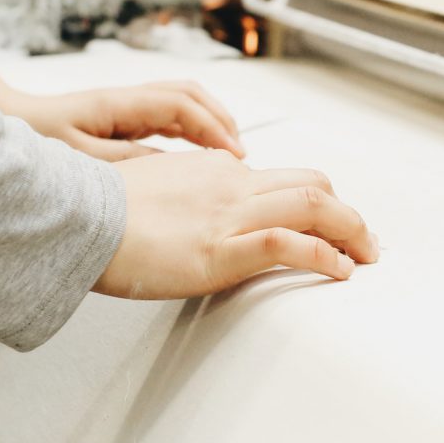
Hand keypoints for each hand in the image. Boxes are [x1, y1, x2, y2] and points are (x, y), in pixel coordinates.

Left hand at [5, 80, 244, 160]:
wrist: (8, 121)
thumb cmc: (35, 138)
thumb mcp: (80, 159)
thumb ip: (126, 163)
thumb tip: (171, 167)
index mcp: (119, 104)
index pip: (180, 105)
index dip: (212, 127)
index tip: (232, 154)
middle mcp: (128, 99)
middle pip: (190, 95)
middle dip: (221, 119)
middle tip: (240, 153)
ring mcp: (128, 107)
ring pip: (183, 104)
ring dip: (210, 123)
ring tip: (228, 154)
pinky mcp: (124, 119)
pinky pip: (169, 118)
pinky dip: (192, 131)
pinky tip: (201, 155)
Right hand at [97, 151, 379, 298]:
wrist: (77, 218)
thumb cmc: (102, 212)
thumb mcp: (153, 191)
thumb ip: (184, 196)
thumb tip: (195, 214)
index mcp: (215, 171)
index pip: (282, 178)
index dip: (316, 201)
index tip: (331, 223)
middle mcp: (231, 185)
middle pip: (312, 185)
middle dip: (347, 214)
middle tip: (364, 242)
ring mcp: (230, 215)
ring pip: (315, 207)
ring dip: (352, 233)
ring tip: (366, 257)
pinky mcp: (222, 249)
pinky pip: (288, 243)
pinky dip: (324, 256)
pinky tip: (339, 271)